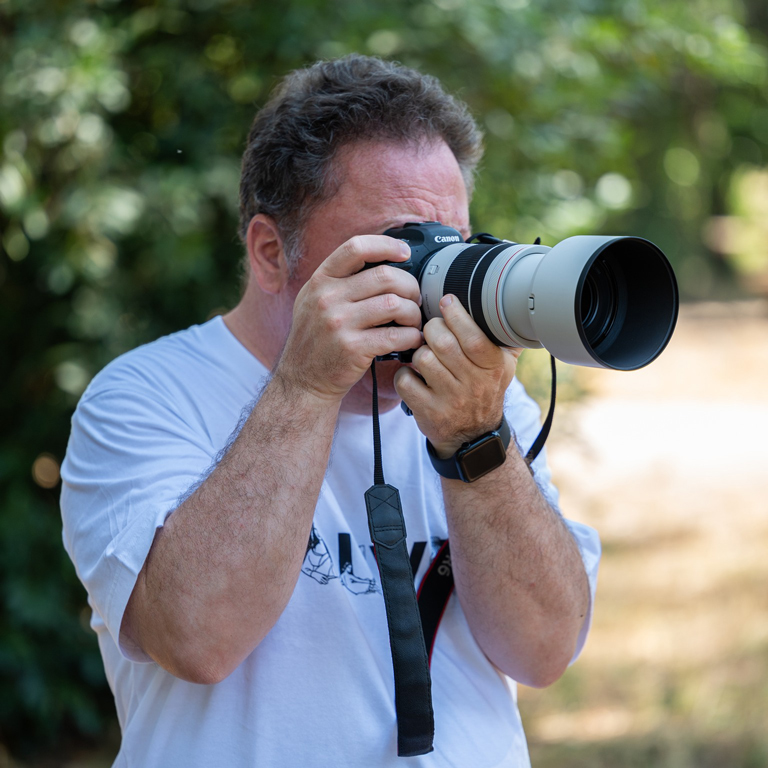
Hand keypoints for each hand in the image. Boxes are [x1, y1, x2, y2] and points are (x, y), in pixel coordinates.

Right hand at [275, 235, 423, 401]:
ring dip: (413, 313)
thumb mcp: (315, 301)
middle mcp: (327, 298)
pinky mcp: (353, 348)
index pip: (356, 248)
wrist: (303, 381)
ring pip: (395, 305)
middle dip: (410, 286)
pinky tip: (411, 340)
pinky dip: (412, 337)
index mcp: (320, 280)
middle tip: (415, 298)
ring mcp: (339, 324)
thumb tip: (384, 261)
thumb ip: (341, 281)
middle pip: (385, 276)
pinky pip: (396, 336)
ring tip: (413, 321)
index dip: (386, 245)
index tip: (405, 253)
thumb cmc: (317, 340)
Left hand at [394, 295, 521, 457]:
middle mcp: (473, 385)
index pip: (473, 337)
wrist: (474, 436)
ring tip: (426, 355)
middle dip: (432, 329)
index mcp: (493, 368)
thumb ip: (505, 339)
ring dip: (419, 352)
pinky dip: (404, 373)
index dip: (456, 315)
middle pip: (443, 343)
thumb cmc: (484, 391)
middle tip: (432, 330)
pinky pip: (405, 381)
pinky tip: (414, 375)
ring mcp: (450, 401)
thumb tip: (509, 305)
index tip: (447, 302)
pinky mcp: (428, 413)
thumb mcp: (503, 367)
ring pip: (423, 359)